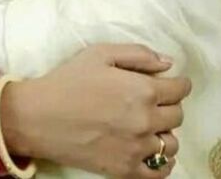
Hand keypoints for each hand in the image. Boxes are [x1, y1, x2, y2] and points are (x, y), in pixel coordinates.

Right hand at [5, 43, 190, 177]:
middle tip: (153, 101)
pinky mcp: (127, 170)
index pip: (179, 89)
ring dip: (164, 132)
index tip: (172, 83)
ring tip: (147, 125)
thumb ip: (137, 54)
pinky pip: (160, 171)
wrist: (40, 117)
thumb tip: (168, 63)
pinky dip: (161, 161)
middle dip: (169, 105)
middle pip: (177, 115)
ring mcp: (137, 149)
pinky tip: (150, 149)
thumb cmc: (68, 80)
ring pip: (171, 144)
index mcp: (141, 90)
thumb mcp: (99, 53)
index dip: (178, 83)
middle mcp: (145, 121)